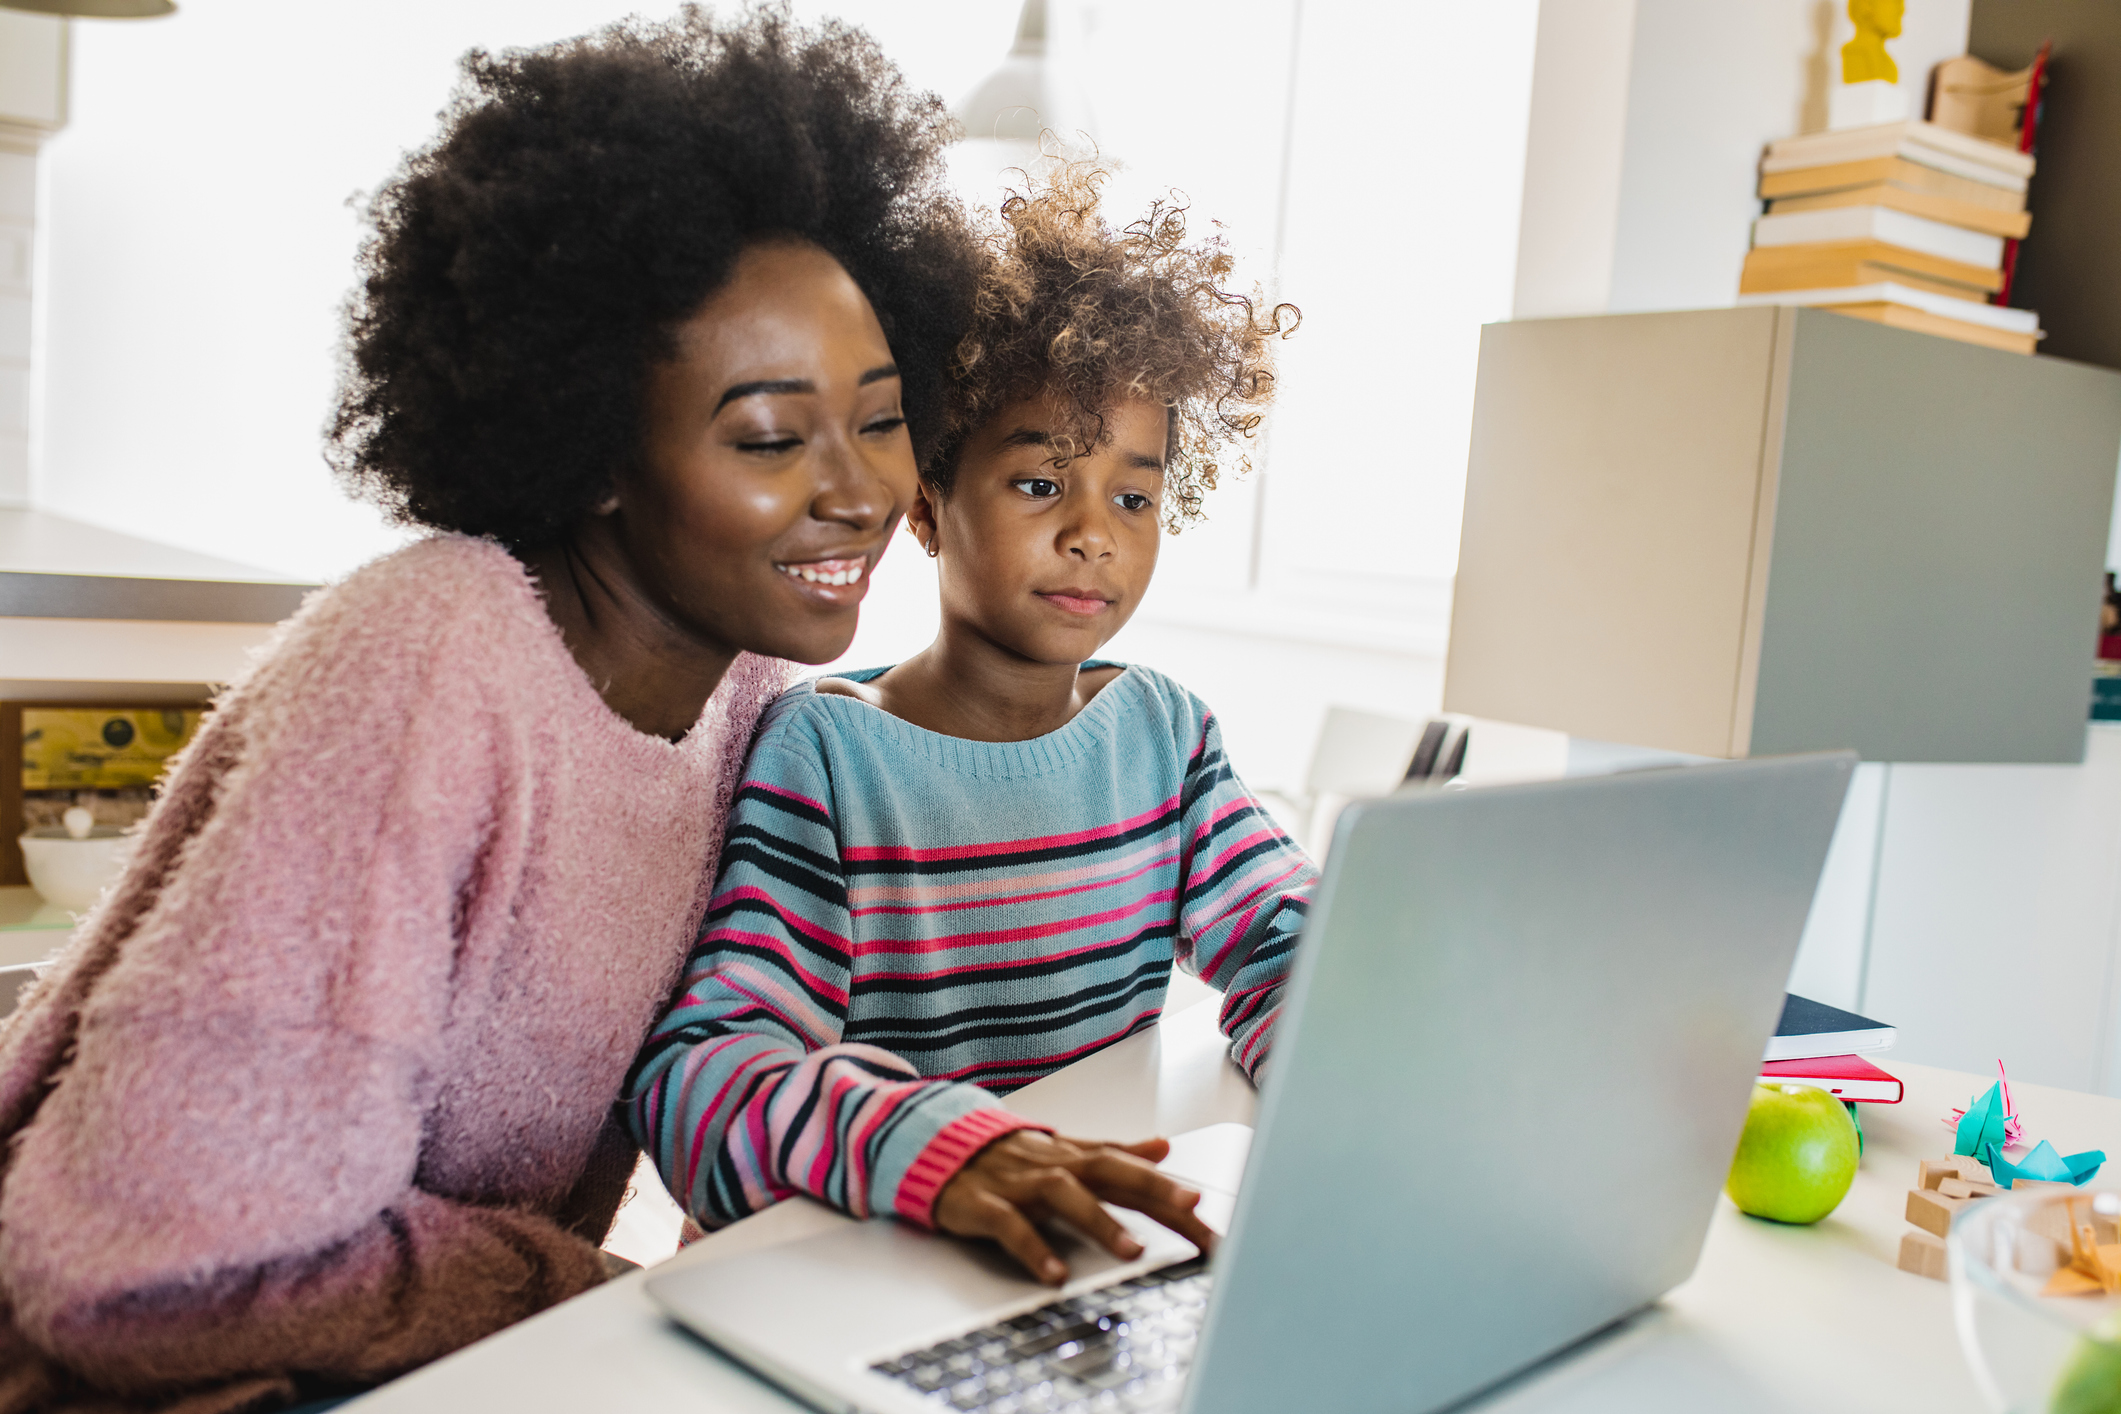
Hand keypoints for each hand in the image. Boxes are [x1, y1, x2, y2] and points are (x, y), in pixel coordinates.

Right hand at [932, 1131, 1216, 1284]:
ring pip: (1066, 1195)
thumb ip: (1116, 1151)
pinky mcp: (985, 1205)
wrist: (937, 1147)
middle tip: (1191, 1214)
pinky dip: (1033, 1248)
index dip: (1173, 1192)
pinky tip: (1055, 1274)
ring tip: (1132, 1252)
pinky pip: (1011, 1226)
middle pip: (1111, 1172)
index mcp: (1079, 1157)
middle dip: (1153, 1191)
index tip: (1208, 1213)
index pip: (1135, 1173)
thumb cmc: (1012, 1156)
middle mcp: (1056, 1166)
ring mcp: (1021, 1184)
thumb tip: (1163, 1146)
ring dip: (1100, 1222)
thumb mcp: (1067, 1152)